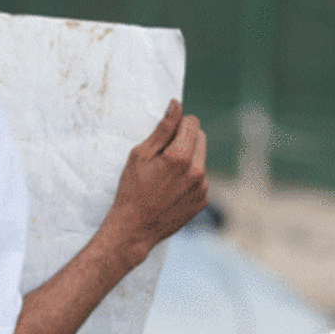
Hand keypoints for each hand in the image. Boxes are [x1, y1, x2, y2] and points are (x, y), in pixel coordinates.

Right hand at [100, 99, 208, 266]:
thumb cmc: (132, 189)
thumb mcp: (140, 154)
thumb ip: (163, 129)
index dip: (178, 124)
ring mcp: (202, 188)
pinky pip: (201, 178)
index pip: (192, 122)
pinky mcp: (203, 200)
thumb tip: (176, 105)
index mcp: (181, 157)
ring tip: (166, 174)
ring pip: (201, 158)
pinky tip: (171, 188)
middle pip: (201, 137)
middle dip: (186, 138)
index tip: (165, 135)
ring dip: (188, 158)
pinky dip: (189, 177)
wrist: (134, 229)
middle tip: (164, 153)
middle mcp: (197, 172)